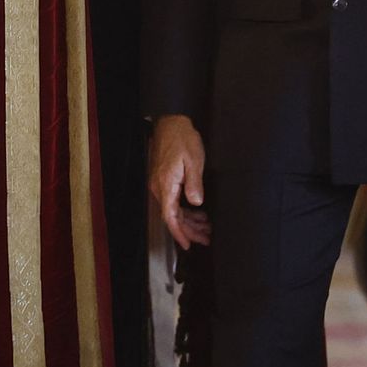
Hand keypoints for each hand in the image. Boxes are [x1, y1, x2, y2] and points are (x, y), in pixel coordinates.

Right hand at [148, 114, 210, 249]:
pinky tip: (198, 212)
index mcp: (166, 184)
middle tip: (206, 238)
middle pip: (173, 216)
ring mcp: (161, 184)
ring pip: (174, 210)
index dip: (179, 232)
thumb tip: (196, 203)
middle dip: (189, 230)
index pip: (170, 216)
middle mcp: (160, 187)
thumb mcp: (193, 160)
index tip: (188, 244)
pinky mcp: (165, 180)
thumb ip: (194, 183)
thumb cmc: (182, 138)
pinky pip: (174, 201)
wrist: (170, 122)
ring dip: (189, 220)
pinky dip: (186, 209)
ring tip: (206, 228)